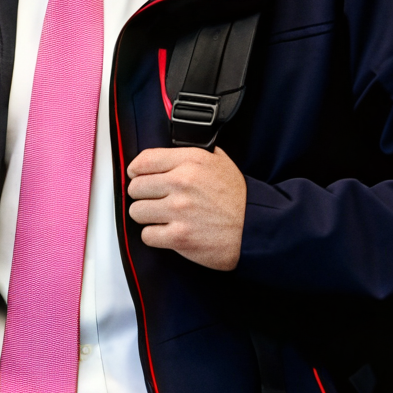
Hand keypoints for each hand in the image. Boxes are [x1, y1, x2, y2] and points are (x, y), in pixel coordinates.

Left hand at [126, 145, 245, 270]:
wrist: (257, 227)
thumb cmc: (238, 198)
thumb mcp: (219, 161)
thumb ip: (189, 155)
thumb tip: (162, 156)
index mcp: (191, 161)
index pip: (143, 160)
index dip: (137, 171)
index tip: (138, 177)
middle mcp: (183, 182)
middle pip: (135, 188)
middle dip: (144, 196)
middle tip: (158, 200)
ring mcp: (180, 210)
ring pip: (137, 212)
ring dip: (148, 217)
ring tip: (165, 217)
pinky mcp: (179, 236)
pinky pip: (147, 235)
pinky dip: (156, 236)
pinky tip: (170, 231)